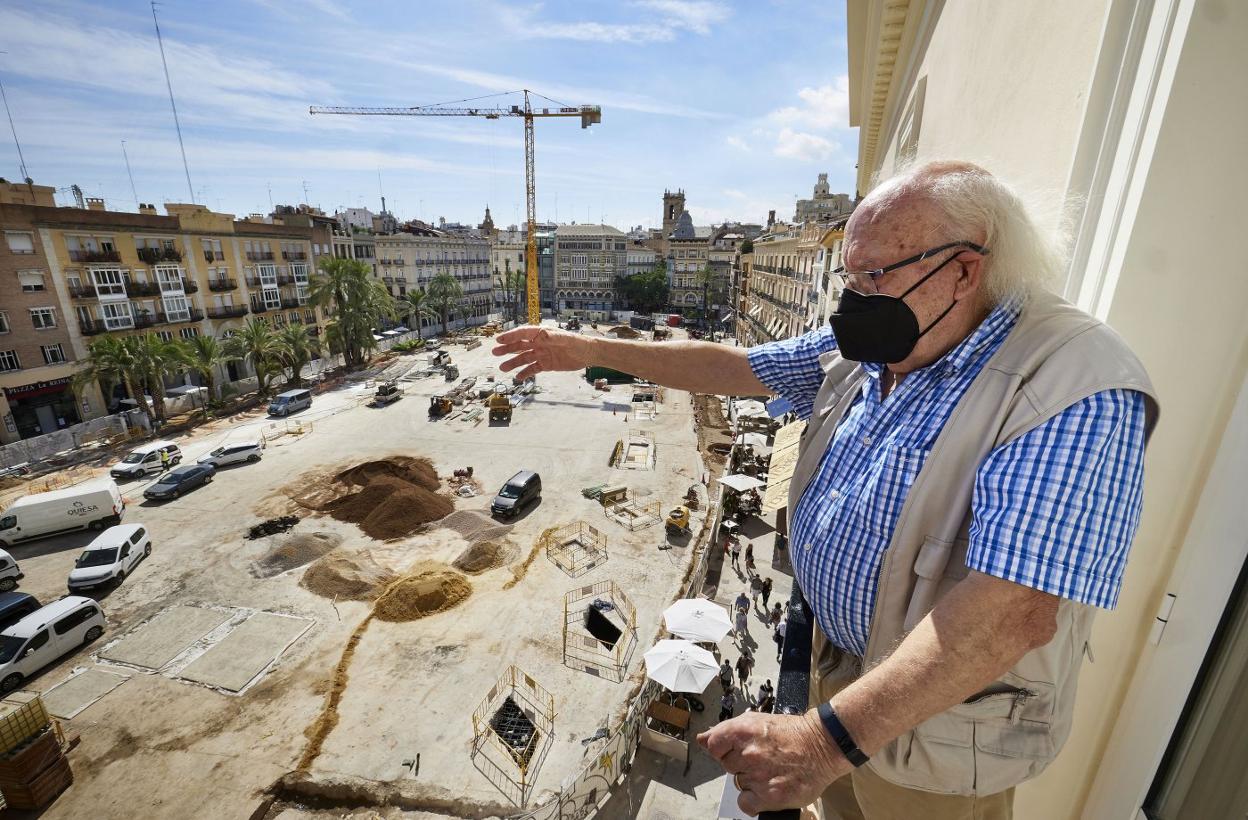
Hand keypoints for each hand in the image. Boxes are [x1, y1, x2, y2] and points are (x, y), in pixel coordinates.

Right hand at [492, 326, 592, 379]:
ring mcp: (542, 354)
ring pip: (524, 358)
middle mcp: (539, 343)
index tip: (499, 340)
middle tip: (495, 352)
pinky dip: (525, 373)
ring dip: (513, 363)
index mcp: (542, 334)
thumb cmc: (577, 343)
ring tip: (503, 368)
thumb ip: (552, 337)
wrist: (587, 354)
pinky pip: (533, 369)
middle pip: (520, 346)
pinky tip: (518, 377)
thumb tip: (540, 335)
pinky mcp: (546, 365)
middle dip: (507, 349)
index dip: (511, 336)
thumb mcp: (565, 339)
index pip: (523, 334)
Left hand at [697, 709, 847, 815]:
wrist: (822, 746)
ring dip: (751, 780)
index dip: (723, 749)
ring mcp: (758, 776)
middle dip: (741, 764)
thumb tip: (703, 739)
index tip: (734, 750)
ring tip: (771, 770)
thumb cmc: (792, 733)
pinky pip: (745, 804)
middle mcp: (748, 753)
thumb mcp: (756, 721)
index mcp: (743, 730)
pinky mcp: (770, 796)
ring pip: (738, 784)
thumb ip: (726, 731)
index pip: (713, 745)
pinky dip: (754, 800)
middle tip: (762, 758)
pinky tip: (767, 788)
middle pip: (727, 766)